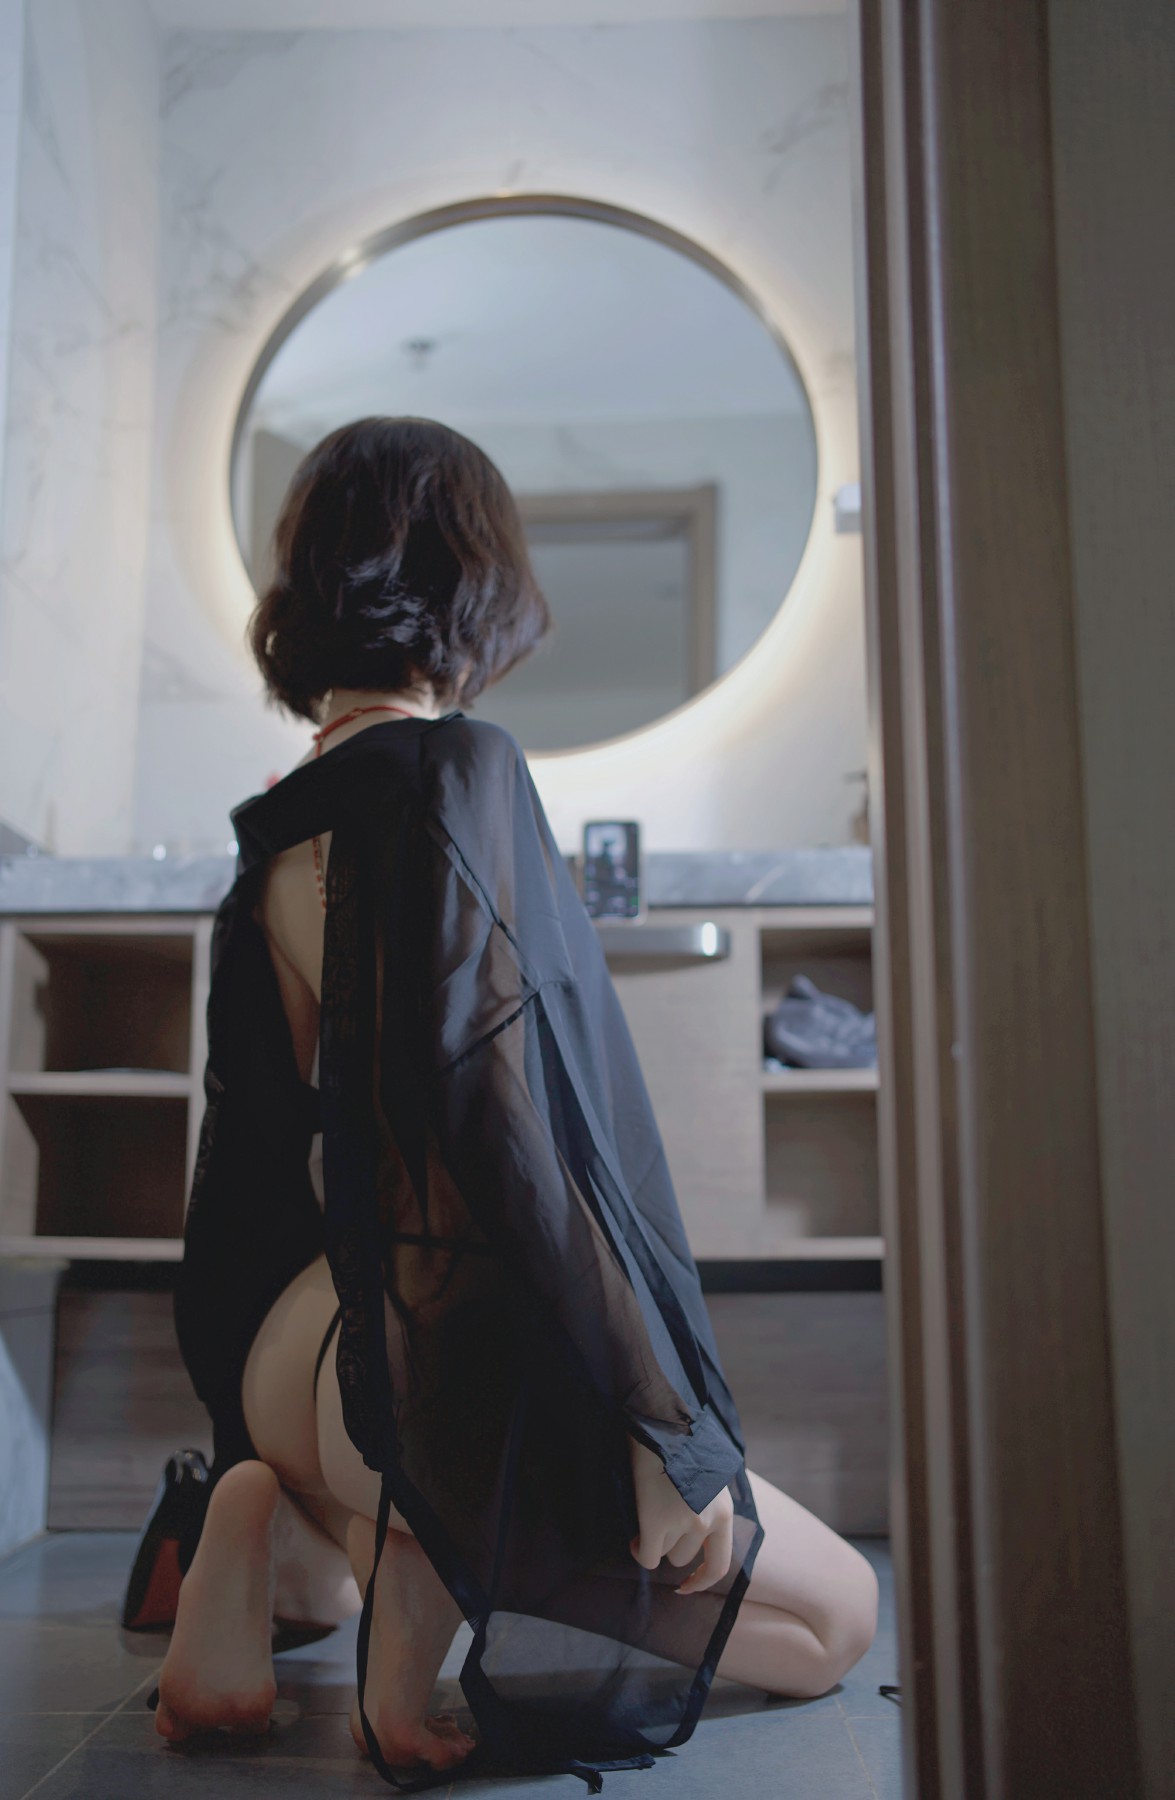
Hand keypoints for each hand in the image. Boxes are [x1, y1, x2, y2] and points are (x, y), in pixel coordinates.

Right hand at [627, 1434, 734, 1595]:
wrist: (662, 1422)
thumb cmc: (682, 1447)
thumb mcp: (708, 1480)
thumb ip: (706, 1508)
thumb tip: (693, 1536)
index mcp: (724, 1512)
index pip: (719, 1564)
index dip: (701, 1580)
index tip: (685, 1584)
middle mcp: (708, 1521)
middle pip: (684, 1558)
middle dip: (669, 1545)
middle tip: (658, 1526)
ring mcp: (683, 1522)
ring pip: (665, 1554)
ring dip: (656, 1540)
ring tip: (648, 1515)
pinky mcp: (657, 1520)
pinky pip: (647, 1556)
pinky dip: (639, 1550)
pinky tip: (635, 1538)